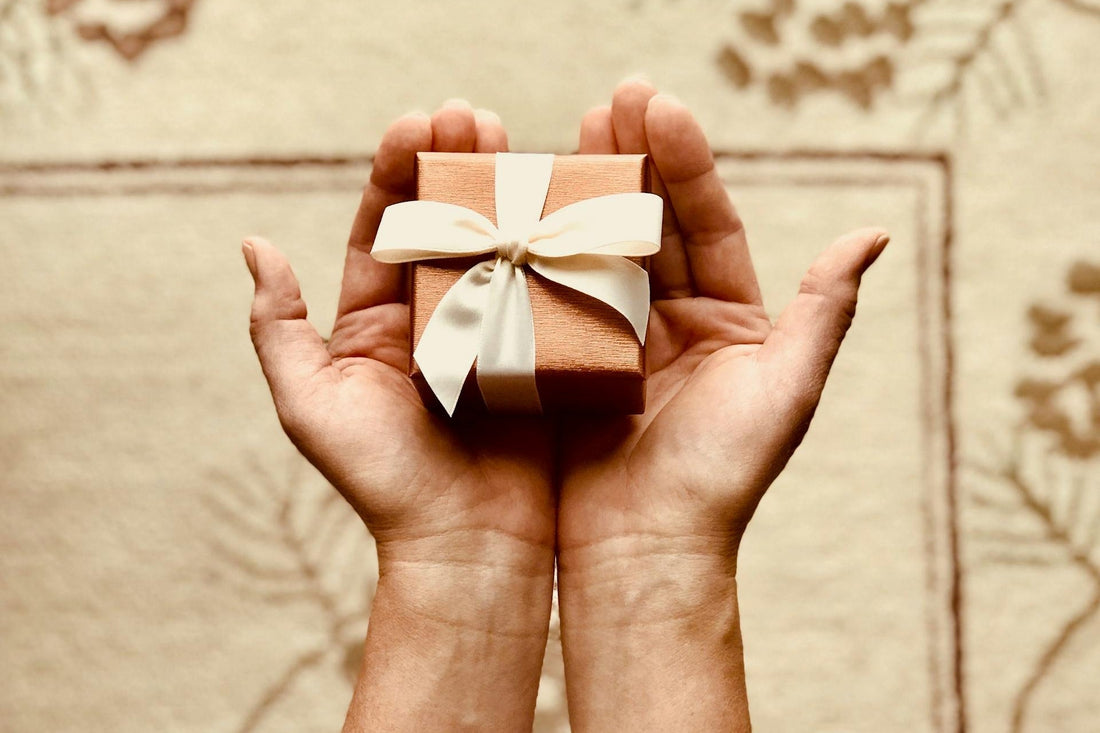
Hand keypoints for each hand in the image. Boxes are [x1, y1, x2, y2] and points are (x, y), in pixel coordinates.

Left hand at [243, 100, 554, 731]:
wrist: (466, 545)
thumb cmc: (382, 481)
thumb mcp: (311, 404)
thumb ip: (280, 329)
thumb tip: (255, 246)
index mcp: (377, 322)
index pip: (384, 230)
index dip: (397, 174)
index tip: (417, 124)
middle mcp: (435, 318)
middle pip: (444, 225)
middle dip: (455, 165)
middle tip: (473, 117)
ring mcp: (492, 331)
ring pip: (497, 245)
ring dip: (506, 190)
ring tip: (518, 139)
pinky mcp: (541, 351)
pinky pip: (547, 286)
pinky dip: (553, 242)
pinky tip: (563, 200)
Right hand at [556, 80, 888, 729]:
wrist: (644, 551)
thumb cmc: (721, 478)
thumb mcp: (784, 391)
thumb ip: (824, 311)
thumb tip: (873, 233)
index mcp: (726, 320)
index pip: (706, 223)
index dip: (685, 163)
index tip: (658, 106)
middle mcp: (671, 321)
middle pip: (650, 224)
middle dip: (631, 159)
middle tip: (610, 100)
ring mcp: (613, 339)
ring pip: (599, 250)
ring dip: (583, 191)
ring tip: (567, 133)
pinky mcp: (565, 363)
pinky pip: (553, 295)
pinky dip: (540, 250)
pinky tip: (523, 206)